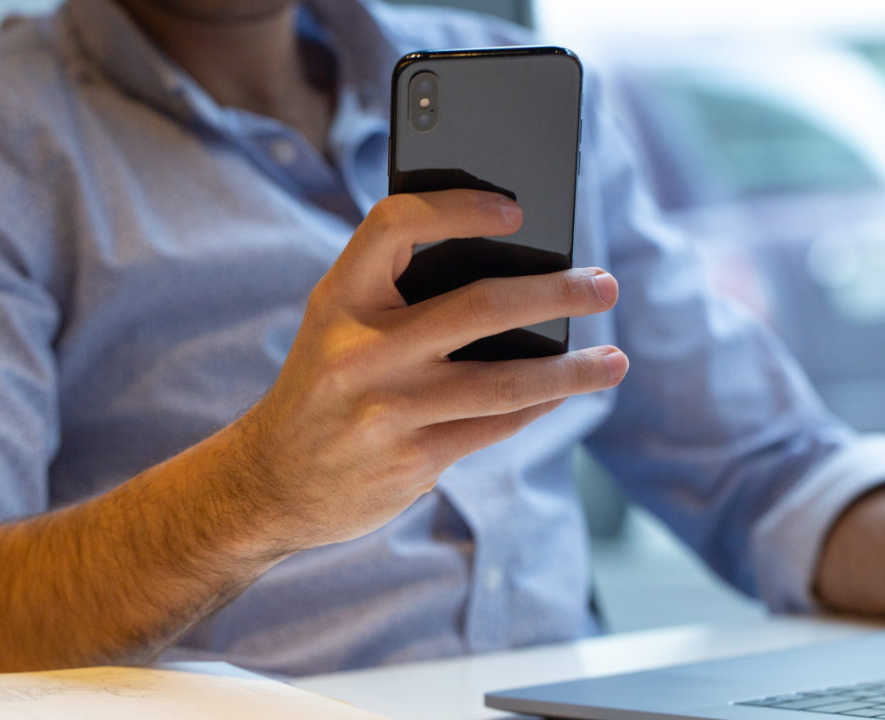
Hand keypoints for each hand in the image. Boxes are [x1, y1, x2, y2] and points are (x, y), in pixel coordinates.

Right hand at [234, 189, 626, 548]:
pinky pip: (496, 425)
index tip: (516, 210)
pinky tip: (563, 393)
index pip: (396, 225)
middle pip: (481, 304)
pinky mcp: (413, 459)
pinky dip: (538, 406)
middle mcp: (360, 350)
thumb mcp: (336, 327)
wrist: (270, 483)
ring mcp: (389, 409)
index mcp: (338, 299)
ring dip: (572, 370)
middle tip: (604, 285)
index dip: (458, 206)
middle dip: (557, 291)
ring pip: (506, 380)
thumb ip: (397, 294)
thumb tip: (511, 268)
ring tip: (615, 361)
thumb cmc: (322, 387)